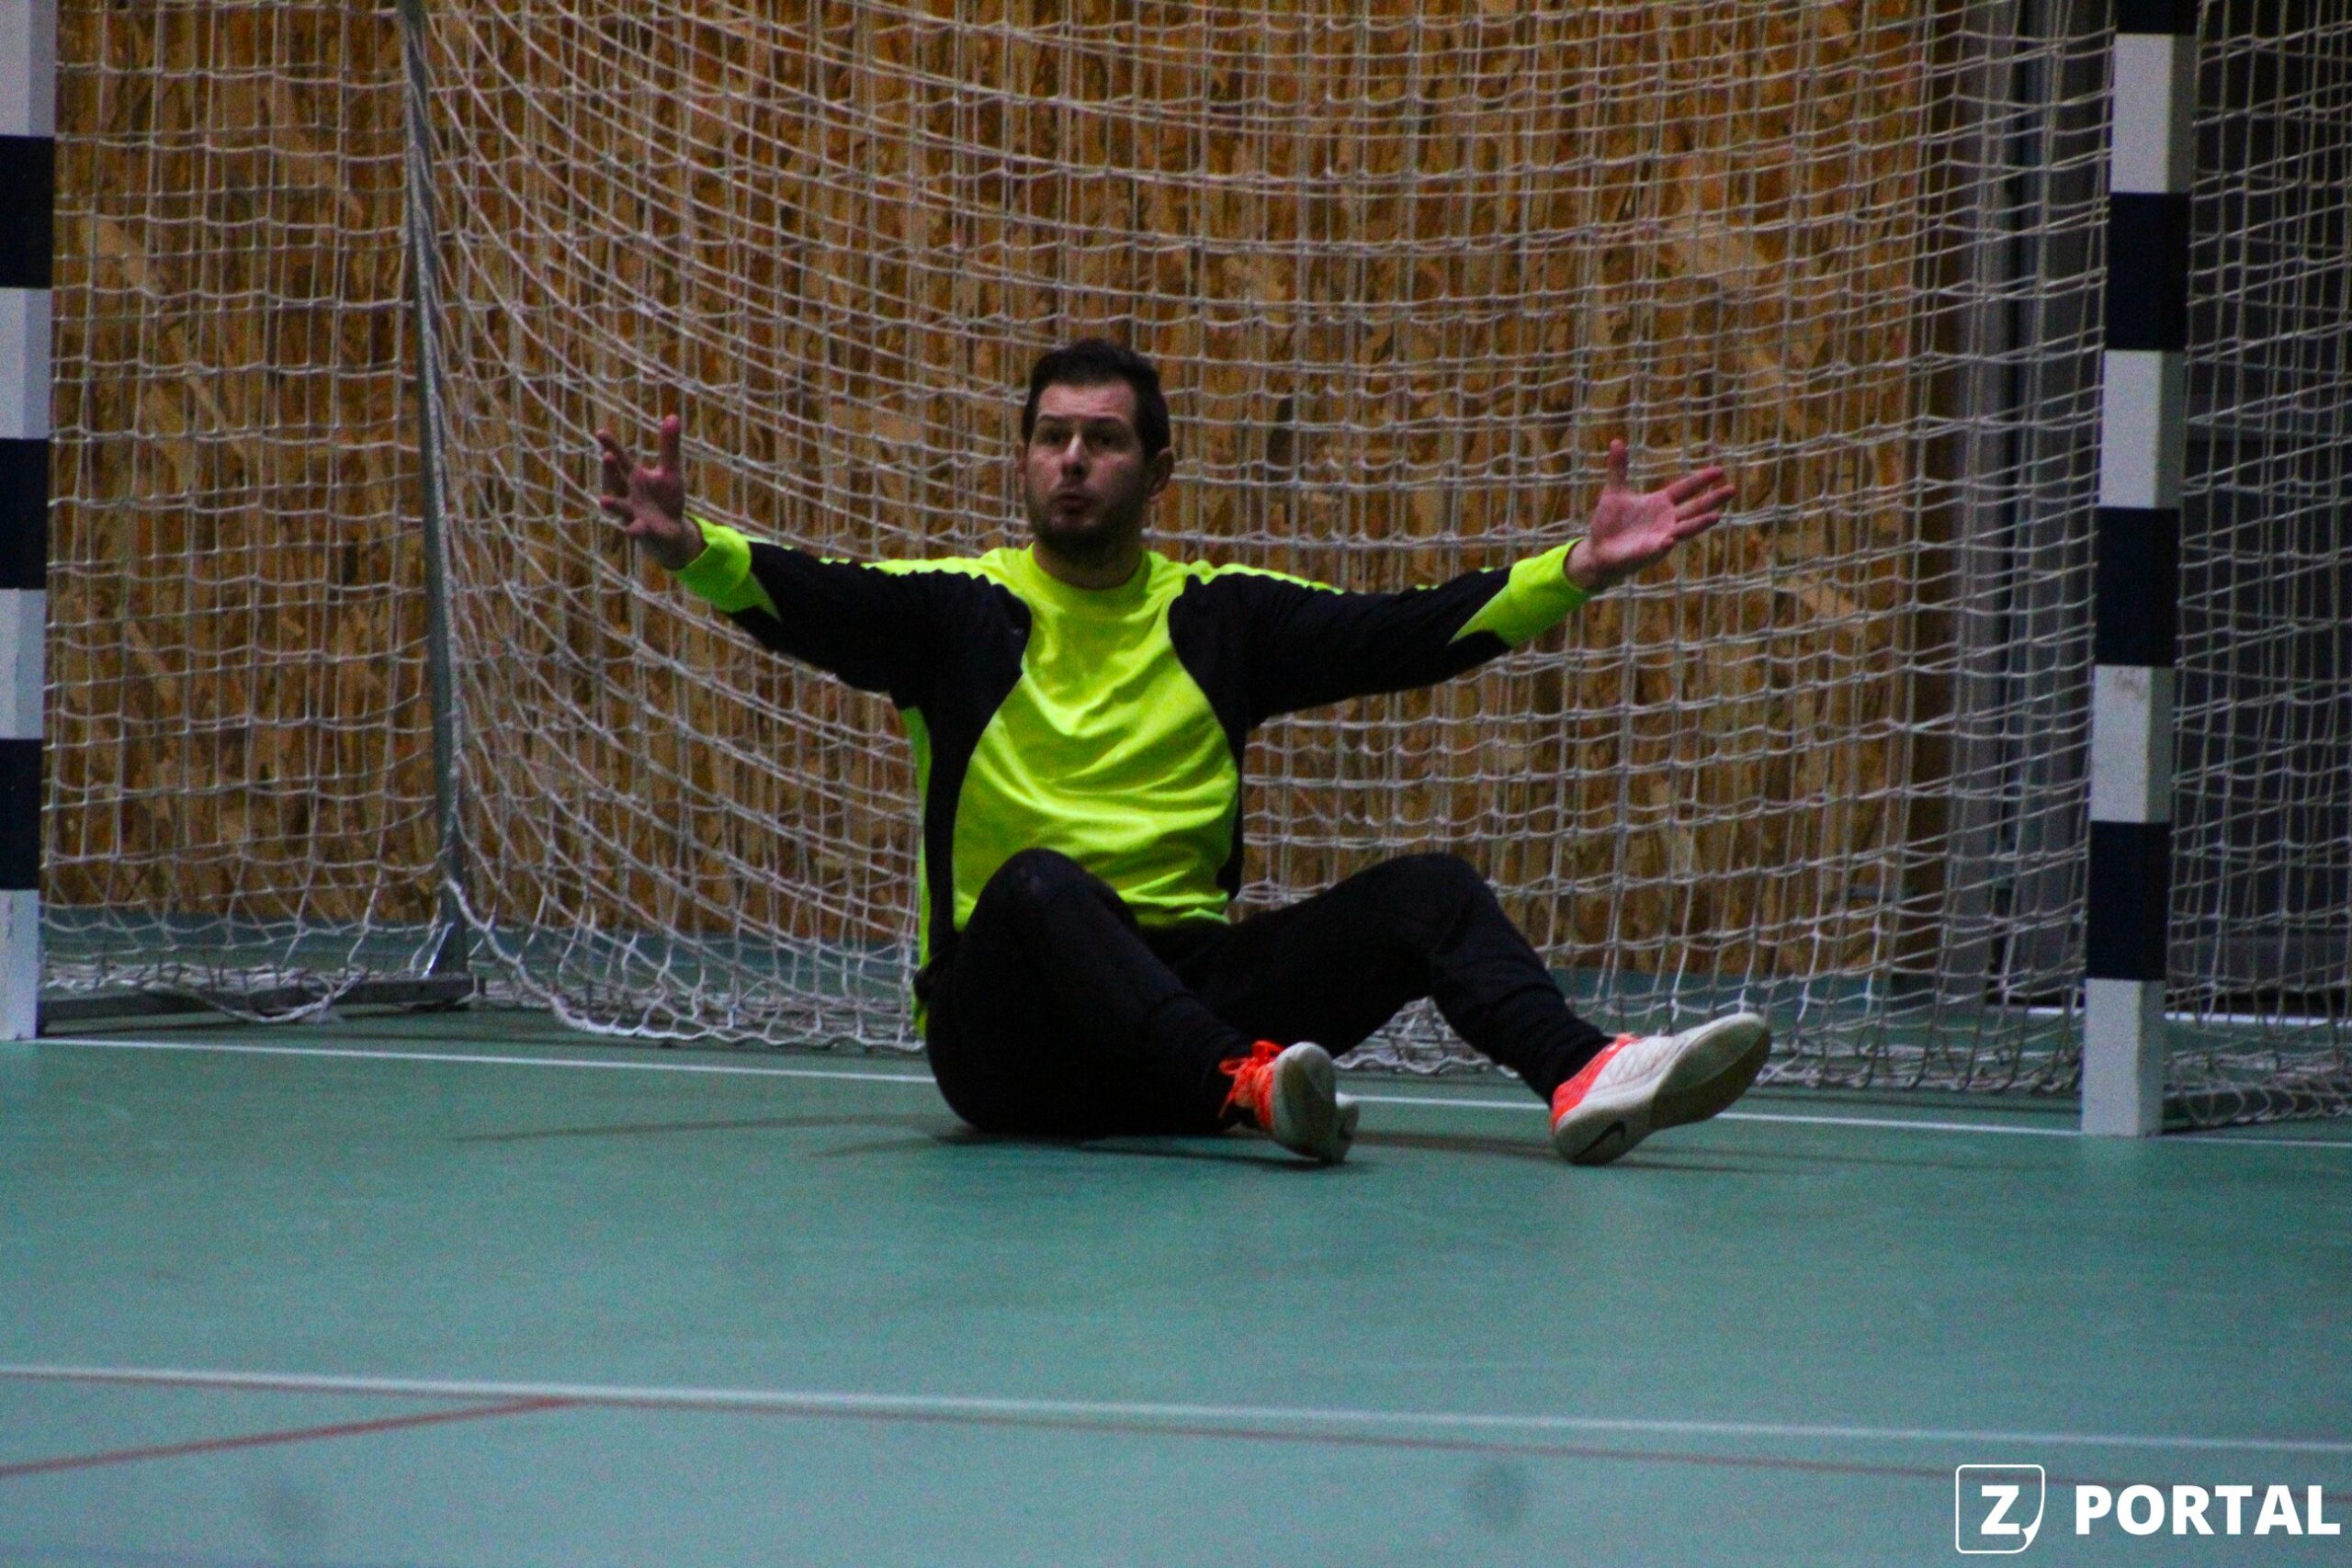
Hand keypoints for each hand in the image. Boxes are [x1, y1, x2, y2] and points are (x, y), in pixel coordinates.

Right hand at [597, 413, 702, 571]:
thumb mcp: (670, 471)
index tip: (600, 432)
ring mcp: (633, 513)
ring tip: (603, 500)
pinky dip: (634, 529)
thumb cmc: (666, 498)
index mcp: (634, 477)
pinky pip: (636, 530)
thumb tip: (673, 415)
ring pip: (620, 508)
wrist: (672, 531)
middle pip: (615, 481)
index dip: (611, 446)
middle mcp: (628, 494)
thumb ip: (669, 446)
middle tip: (607, 456)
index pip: (620, 459)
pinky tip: (632, 529)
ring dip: (612, 505)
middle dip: (610, 471)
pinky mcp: (642, 531)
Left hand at [1565, 439, 1734, 592]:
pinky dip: (1665, 543)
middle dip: (1713, 499)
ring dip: (1699, 524)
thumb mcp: (1614, 491)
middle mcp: (1666, 519)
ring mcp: (1661, 536)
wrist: (1597, 550)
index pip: (1685, 488)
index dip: (1701, 479)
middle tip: (1733, 489)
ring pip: (1685, 529)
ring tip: (1716, 517)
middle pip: (1694, 508)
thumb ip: (1619, 469)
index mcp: (1661, 503)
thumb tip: (1617, 442)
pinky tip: (1670, 539)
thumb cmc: (1609, 522)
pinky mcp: (1649, 552)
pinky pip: (1659, 548)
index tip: (1720, 470)